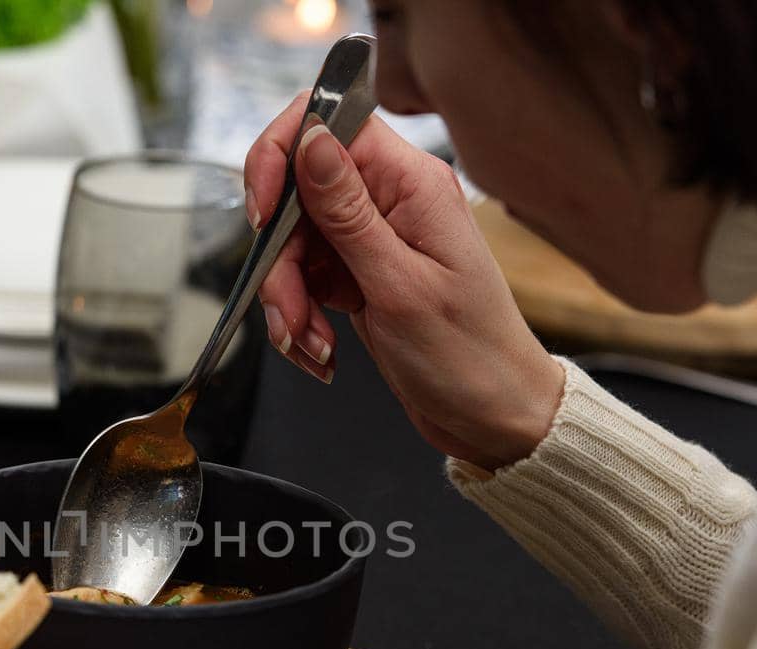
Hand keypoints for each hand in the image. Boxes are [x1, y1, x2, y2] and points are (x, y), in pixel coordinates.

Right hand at [246, 94, 564, 469]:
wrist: (493, 416)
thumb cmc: (469, 357)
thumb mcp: (399, 285)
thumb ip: (347, 212)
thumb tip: (309, 139)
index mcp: (412, 184)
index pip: (328, 123)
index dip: (281, 158)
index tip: (263, 215)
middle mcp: (392, 200)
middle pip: (298, 193)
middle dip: (279, 259)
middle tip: (290, 313)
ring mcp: (374, 238)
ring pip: (293, 243)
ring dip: (286, 298)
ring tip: (311, 344)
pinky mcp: (361, 274)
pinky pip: (305, 279)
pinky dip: (300, 316)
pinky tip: (320, 349)